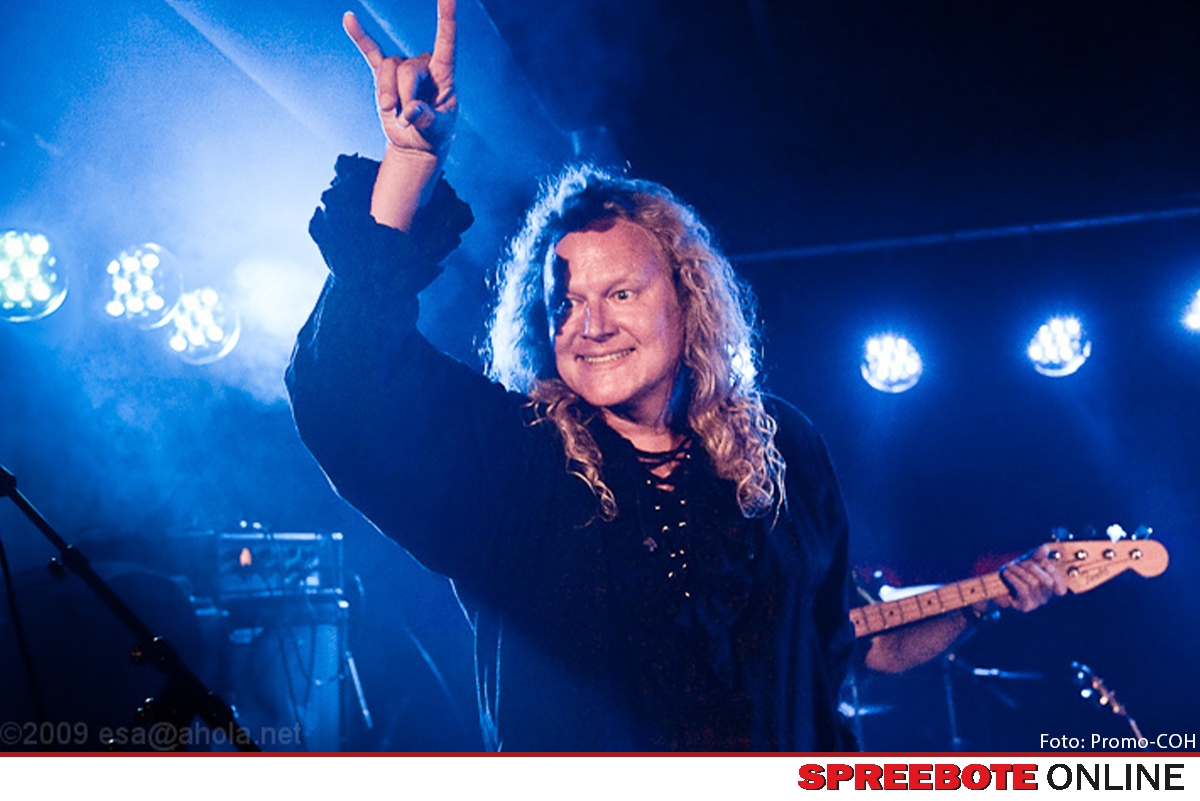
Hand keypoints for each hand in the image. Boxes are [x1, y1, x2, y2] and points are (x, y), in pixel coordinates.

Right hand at [344, 1, 456, 156]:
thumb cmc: (434, 133)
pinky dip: (360, 37)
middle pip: (407, 69)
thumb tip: (411, 110)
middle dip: (405, 95)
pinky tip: (348, 19)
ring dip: (387, 94)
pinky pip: (370, 52)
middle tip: (407, 119)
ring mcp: (401, 68)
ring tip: (394, 114)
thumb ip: (427, 119)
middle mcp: (423, 65)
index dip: (447, 18)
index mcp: (443, 73)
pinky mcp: (383, 75)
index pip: (446, 41)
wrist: (417, 144)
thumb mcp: (437, 131)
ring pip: (388, 69)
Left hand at [994, 544, 1068, 611]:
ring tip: (1010, 566)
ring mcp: (1037, 602)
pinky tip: (1006, 573)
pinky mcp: (1026, 606)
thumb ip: (1038, 557)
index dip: (1057, 575)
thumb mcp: (1029, 564)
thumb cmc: (1018, 575)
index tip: (1046, 564)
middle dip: (1035, 569)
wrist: (1000, 588)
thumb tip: (1044, 547)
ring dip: (1019, 572)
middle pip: (1048, 581)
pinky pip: (1022, 589)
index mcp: (1051, 587)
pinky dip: (1014, 578)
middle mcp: (1047, 596)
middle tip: (1024, 563)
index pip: (1062, 586)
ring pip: (1033, 583)